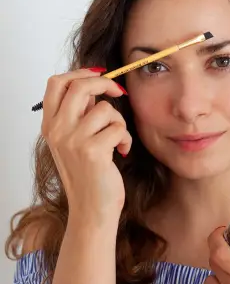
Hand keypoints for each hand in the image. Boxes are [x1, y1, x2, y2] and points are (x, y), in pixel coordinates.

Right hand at [41, 68, 130, 226]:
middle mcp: (57, 130)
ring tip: (116, 140)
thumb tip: (95, 85)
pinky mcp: (93, 150)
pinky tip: (121, 152)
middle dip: (105, 83)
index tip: (98, 76)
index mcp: (50, 125)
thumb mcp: (74, 141)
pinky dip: (126, 138)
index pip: (56, 83)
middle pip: (80, 86)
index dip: (79, 73)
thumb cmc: (88, 175)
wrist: (92, 210)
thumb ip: (79, 115)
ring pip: (105, 109)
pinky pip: (118, 127)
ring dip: (118, 122)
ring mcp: (73, 140)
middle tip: (119, 92)